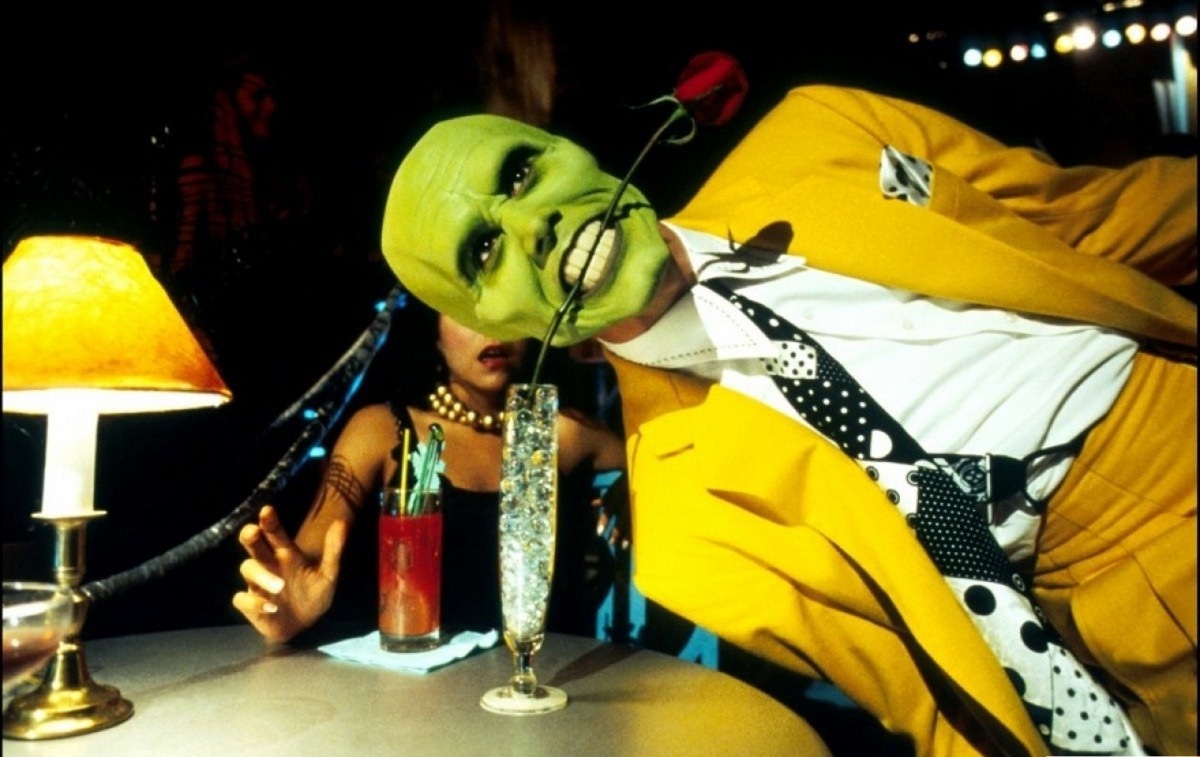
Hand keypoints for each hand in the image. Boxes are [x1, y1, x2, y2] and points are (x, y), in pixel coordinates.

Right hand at [232, 505, 347, 643]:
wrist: (305, 624)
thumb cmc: (314, 594)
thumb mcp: (329, 573)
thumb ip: (334, 549)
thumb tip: (342, 522)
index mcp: (285, 554)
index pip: (274, 533)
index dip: (269, 521)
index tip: (267, 510)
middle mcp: (268, 564)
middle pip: (253, 544)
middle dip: (250, 536)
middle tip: (253, 531)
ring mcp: (257, 584)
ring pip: (247, 569)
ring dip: (261, 576)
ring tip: (280, 586)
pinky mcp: (250, 604)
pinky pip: (241, 599)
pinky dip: (252, 602)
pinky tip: (270, 607)